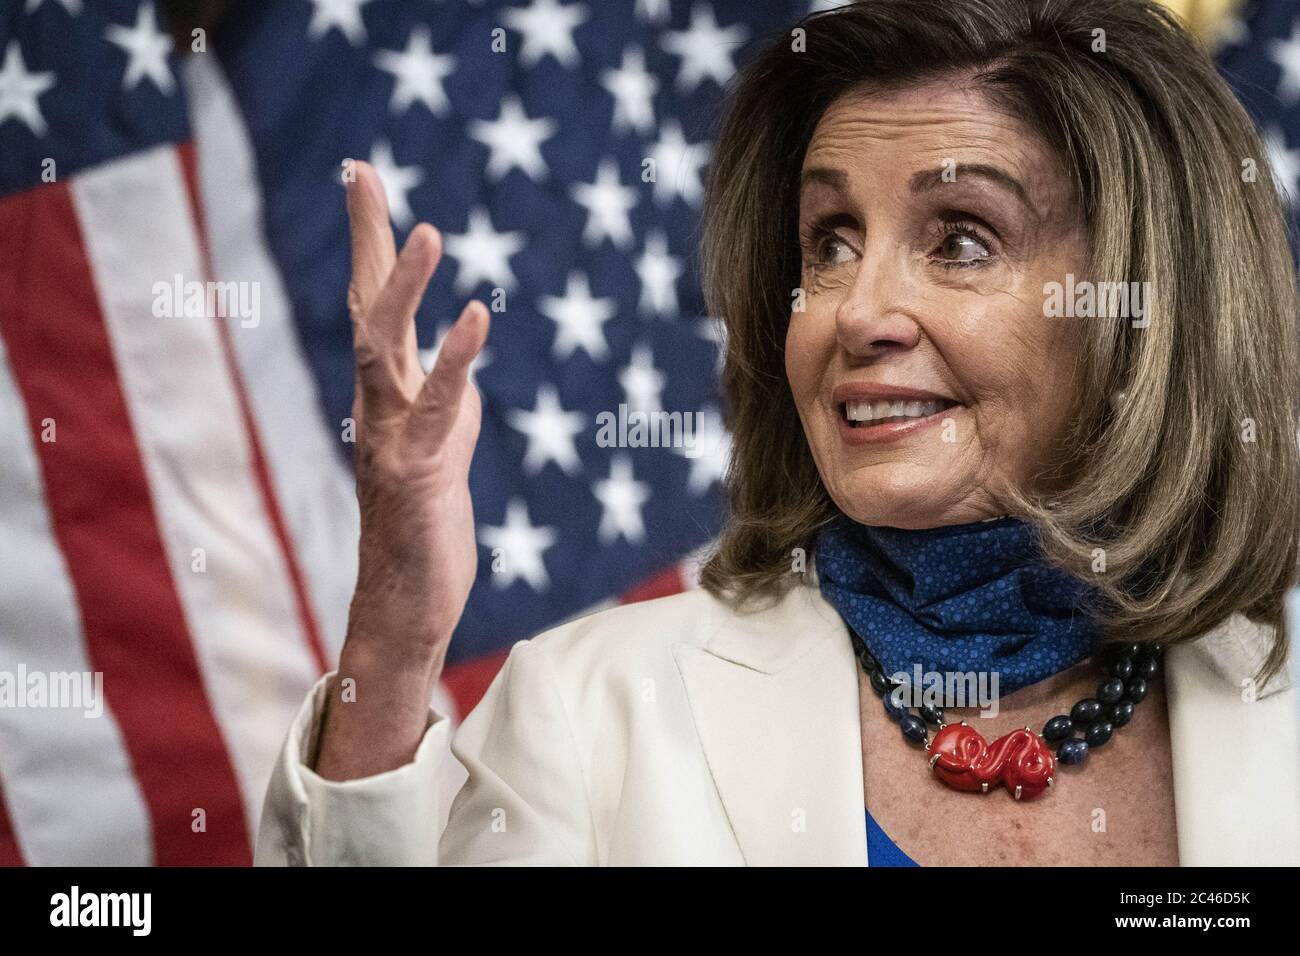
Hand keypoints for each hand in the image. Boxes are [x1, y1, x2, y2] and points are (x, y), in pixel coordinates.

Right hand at [316, 161, 488, 779]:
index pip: (373, 304)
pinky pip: (436, 408)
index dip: (370, 242)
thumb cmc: (424, 524)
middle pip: (365, 307)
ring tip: (425, 231)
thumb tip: (460, 368)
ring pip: (384, 351)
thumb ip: (447, 400)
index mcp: (386, 393)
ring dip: (402, 290)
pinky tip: (476, 315)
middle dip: (366, 238)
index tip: (364, 177)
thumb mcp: (444, 446)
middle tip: (362, 172)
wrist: (407, 601)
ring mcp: (389, 437)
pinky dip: (454, 360)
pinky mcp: (417, 473)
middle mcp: (376, 405)